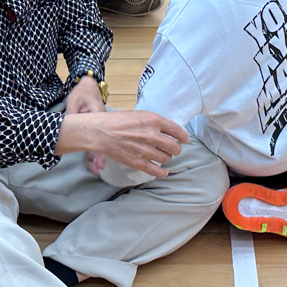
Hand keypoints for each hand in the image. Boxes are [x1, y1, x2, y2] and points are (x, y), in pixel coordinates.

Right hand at [59, 110, 189, 177]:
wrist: (101, 132)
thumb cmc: (118, 120)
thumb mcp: (139, 114)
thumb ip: (155, 121)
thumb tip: (169, 124)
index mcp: (154, 120)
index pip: (177, 131)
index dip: (183, 136)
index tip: (185, 139)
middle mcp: (153, 136)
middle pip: (175, 147)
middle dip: (175, 148)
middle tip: (172, 148)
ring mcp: (146, 150)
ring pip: (167, 158)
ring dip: (166, 158)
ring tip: (162, 156)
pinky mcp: (139, 162)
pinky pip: (156, 170)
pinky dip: (162, 172)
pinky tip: (163, 171)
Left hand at [66, 75, 107, 173]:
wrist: (89, 86)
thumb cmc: (82, 93)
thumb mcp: (73, 101)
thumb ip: (72, 115)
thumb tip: (69, 129)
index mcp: (99, 116)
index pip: (101, 136)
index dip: (100, 151)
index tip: (99, 163)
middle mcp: (104, 123)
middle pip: (104, 142)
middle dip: (101, 158)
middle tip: (97, 171)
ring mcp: (102, 126)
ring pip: (101, 142)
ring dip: (99, 155)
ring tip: (96, 169)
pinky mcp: (98, 128)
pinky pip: (98, 140)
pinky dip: (96, 149)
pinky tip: (95, 160)